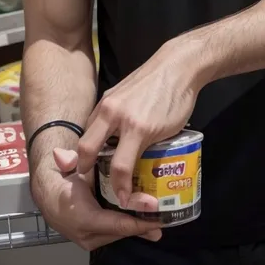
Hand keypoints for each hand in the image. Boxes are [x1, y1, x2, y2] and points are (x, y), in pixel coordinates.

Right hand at [31, 148, 162, 249]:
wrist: (48, 198)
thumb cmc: (63, 180)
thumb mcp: (67, 170)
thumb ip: (67, 162)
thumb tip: (61, 156)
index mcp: (81, 217)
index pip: (115, 222)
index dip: (136, 218)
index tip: (155, 208)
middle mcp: (87, 234)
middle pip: (123, 230)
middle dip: (145, 224)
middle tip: (168, 216)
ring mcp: (92, 240)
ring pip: (122, 233)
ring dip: (142, 227)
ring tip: (164, 219)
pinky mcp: (96, 240)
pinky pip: (118, 233)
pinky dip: (133, 227)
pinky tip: (150, 221)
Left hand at [76, 39, 200, 209]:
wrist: (179, 67)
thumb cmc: (157, 82)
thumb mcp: (128, 95)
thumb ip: (118, 114)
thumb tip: (114, 134)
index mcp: (104, 106)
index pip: (86, 138)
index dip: (85, 161)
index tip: (91, 176)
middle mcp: (108, 112)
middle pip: (85, 150)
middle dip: (86, 174)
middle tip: (96, 190)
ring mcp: (124, 121)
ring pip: (108, 161)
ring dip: (112, 185)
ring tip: (119, 198)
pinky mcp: (143, 129)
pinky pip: (127, 164)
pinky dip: (126, 184)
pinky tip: (130, 193)